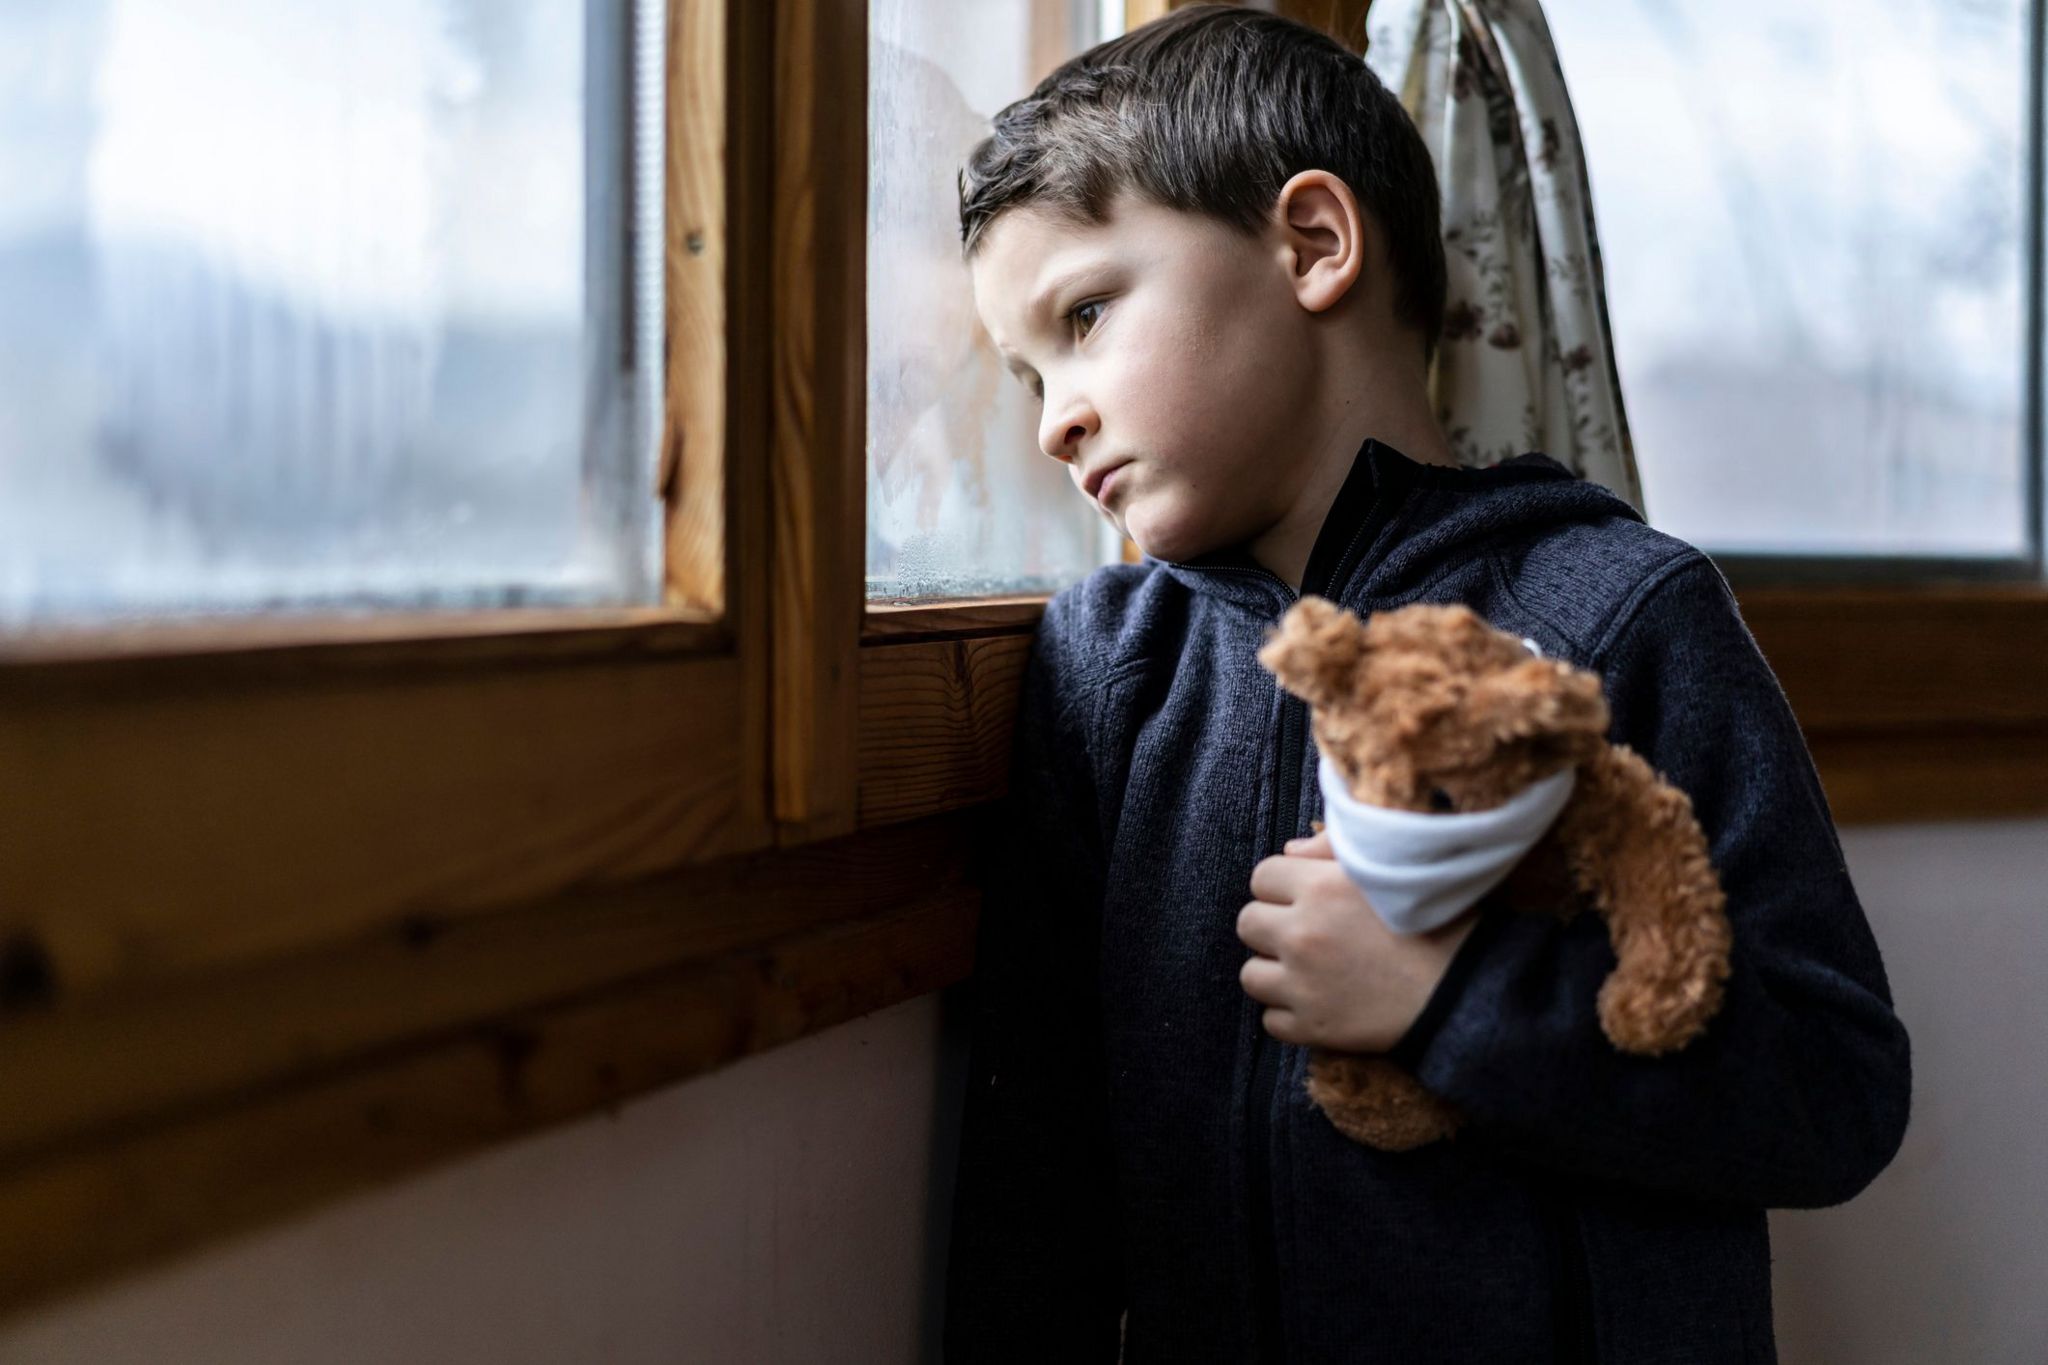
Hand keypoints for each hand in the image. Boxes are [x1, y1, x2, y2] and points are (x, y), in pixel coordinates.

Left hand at [1236, 832, 1480, 1053]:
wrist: (1466, 993)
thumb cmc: (1437, 923)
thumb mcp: (1392, 868)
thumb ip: (1334, 849)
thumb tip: (1289, 852)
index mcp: (1320, 888)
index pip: (1262, 876)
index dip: (1284, 885)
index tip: (1308, 896)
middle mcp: (1302, 935)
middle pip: (1248, 923)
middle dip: (1273, 926)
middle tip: (1308, 934)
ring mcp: (1302, 986)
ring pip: (1251, 975)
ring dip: (1275, 973)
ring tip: (1310, 972)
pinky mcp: (1311, 1028)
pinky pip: (1271, 1021)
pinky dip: (1291, 1014)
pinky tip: (1322, 1003)